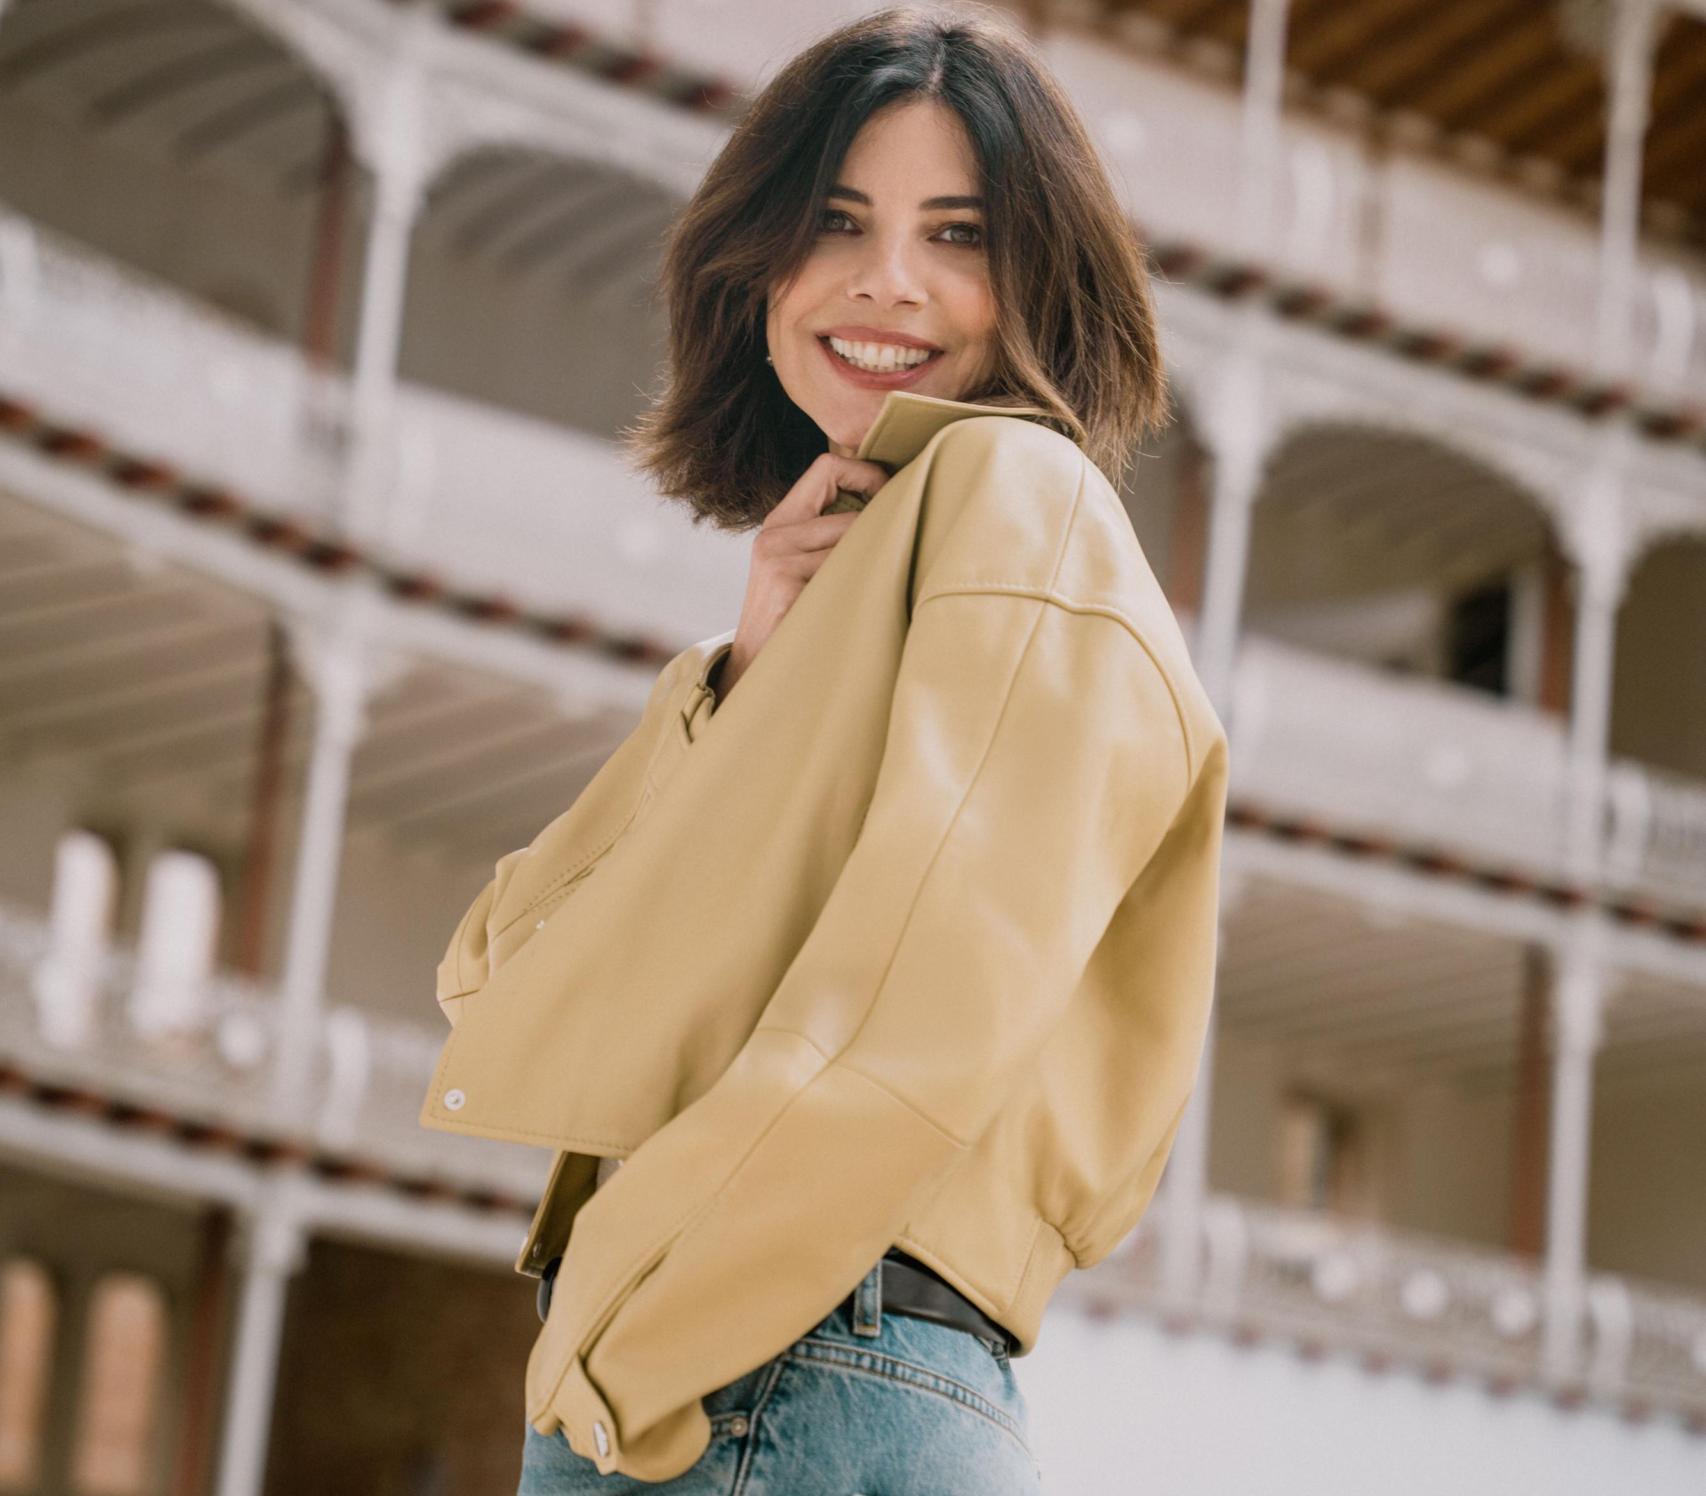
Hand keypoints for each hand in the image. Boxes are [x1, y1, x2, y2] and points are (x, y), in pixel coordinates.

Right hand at [714, 453, 889, 703]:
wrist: (759, 674)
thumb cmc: (799, 624)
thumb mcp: (808, 571)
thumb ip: (833, 538)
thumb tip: (897, 506)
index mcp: (782, 522)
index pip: (827, 466)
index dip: (866, 472)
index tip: (893, 495)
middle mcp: (775, 531)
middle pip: (839, 483)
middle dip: (878, 504)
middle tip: (904, 529)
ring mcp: (777, 553)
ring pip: (851, 528)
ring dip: (877, 547)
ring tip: (886, 574)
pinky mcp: (784, 578)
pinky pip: (845, 561)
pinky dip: (866, 576)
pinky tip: (866, 601)